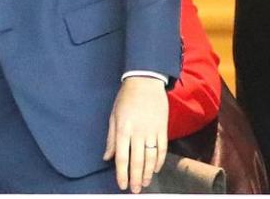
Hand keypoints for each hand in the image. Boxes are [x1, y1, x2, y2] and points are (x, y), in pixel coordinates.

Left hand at [103, 76, 168, 192]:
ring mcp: (152, 131)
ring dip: (148, 173)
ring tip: (145, 183)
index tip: (122, 185)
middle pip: (137, 161)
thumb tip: (106, 157)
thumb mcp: (113, 116)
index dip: (121, 173)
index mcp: (123, 129)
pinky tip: (155, 169)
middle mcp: (137, 132)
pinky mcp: (163, 129)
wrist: (145, 82)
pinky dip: (159, 161)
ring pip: (151, 158)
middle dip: (136, 178)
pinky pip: (162, 149)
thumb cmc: (125, 98)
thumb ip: (111, 138)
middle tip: (135, 190)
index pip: (121, 156)